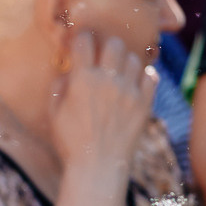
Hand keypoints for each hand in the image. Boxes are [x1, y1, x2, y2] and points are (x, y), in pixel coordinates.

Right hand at [46, 26, 155, 173]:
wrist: (98, 167)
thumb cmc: (71, 143)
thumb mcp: (54, 114)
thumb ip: (58, 87)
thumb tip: (67, 72)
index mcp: (82, 80)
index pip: (85, 41)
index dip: (82, 38)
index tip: (82, 43)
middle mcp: (108, 81)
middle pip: (115, 44)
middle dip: (108, 46)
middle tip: (105, 55)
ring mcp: (129, 91)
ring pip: (134, 59)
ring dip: (126, 62)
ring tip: (120, 71)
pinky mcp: (145, 104)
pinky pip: (151, 77)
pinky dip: (144, 76)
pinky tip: (136, 82)